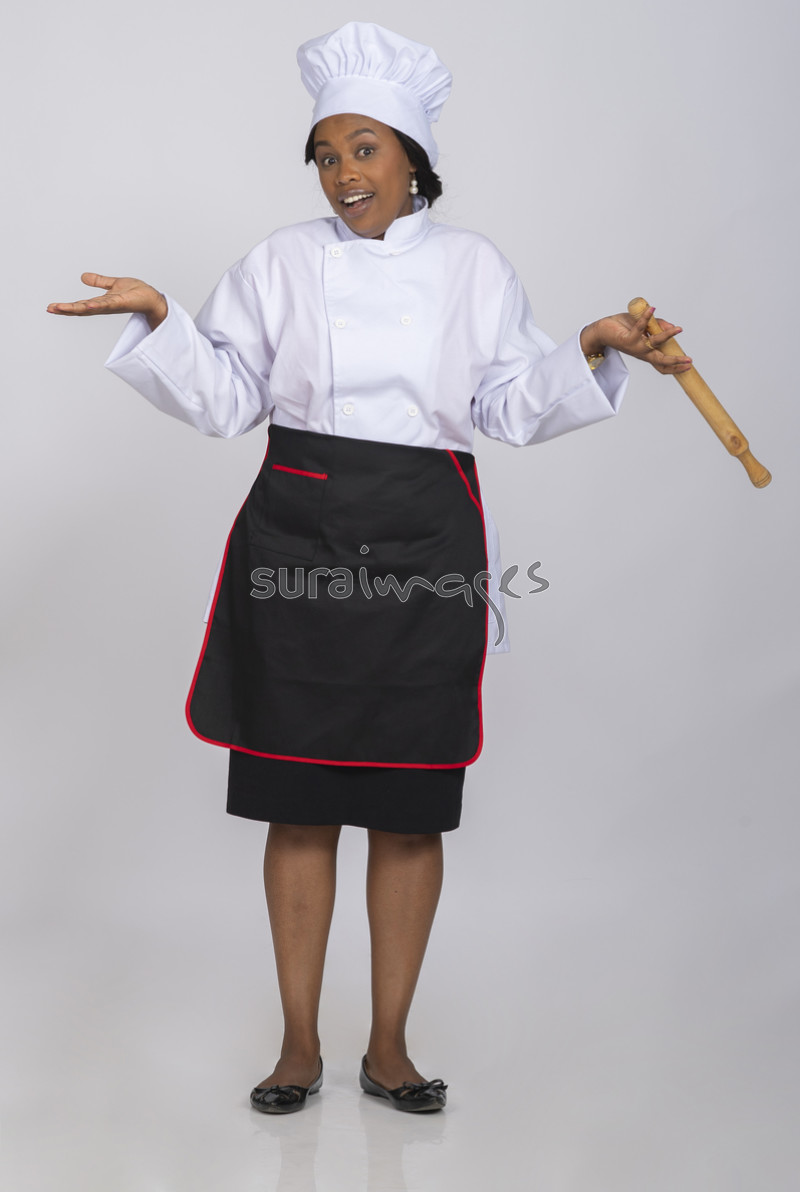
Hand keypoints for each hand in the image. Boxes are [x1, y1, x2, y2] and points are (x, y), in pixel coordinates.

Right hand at [47, 273, 166, 330]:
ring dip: (76, 309)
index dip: (66, 306)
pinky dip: (97, 306)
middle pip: (81, 309)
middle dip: (65, 310)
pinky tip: (88, 306)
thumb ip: (99, 281)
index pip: (80, 305)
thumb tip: (82, 276)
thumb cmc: (136, 293)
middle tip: (50, 309)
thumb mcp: (113, 284)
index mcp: (100, 302)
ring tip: (61, 309)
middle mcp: (104, 306)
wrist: (152, 298)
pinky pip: (106, 304)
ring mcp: (111, 306)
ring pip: (90, 308)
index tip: (51, 307)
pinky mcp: (120, 303)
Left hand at [581, 306, 692, 373]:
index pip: (661, 364)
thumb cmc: (622, 329)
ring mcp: (635, 347)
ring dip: (667, 336)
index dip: (674, 366)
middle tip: (689, 361)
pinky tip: (652, 309)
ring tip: (678, 329)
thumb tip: (672, 327)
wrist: (601, 331)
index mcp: (646, 352)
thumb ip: (658, 326)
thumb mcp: (644, 327)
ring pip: (654, 344)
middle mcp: (641, 352)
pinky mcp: (627, 339)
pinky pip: (640, 327)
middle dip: (675, 361)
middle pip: (660, 361)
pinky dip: (646, 317)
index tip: (688, 365)